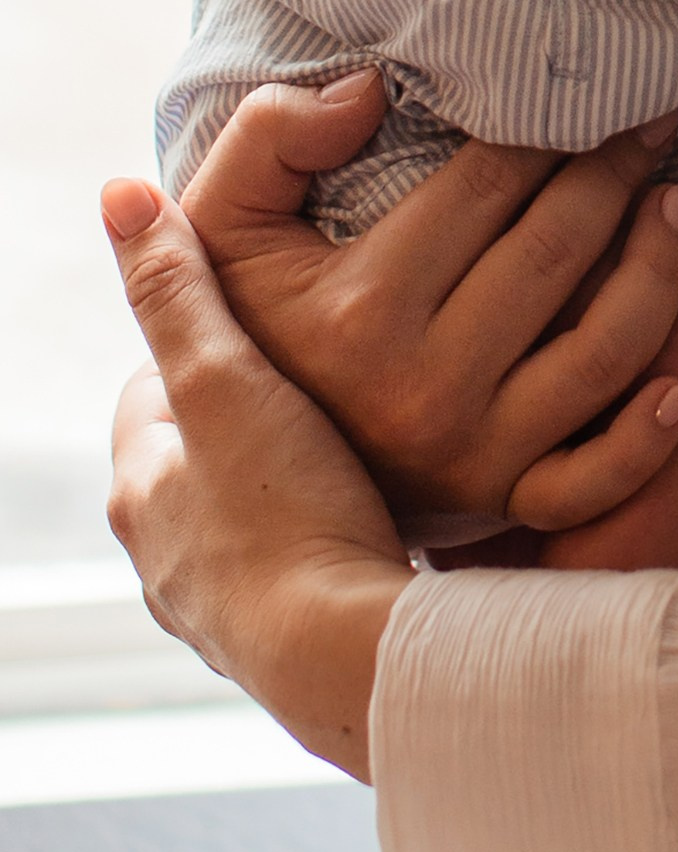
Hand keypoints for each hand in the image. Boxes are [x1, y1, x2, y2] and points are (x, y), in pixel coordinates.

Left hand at [103, 177, 412, 777]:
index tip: (263, 316)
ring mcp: (225, 609)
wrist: (348, 657)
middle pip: (203, 460)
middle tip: (323, 378)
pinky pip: (300, 569)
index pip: (155, 392)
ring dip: (292, 485)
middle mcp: (167, 559)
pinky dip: (328, 538)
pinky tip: (383, 521)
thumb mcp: (225, 381)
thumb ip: (181, 291)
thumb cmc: (281, 516)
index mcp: (141, 491)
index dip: (205, 345)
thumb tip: (119, 194)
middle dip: (250, 422)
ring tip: (361, 444)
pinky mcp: (287, 645)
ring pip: (250, 520)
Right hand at [176, 73, 677, 533]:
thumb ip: (270, 137)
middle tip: (652, 126)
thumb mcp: (223, 224)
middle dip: (615, 176)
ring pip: (601, 353)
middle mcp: (424, 385)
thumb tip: (372, 89)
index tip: (591, 92)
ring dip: (659, 271)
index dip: (548, 129)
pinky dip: (646, 440)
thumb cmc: (251, 321)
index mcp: (362, 308)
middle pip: (555, 255)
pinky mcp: (500, 502)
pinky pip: (592, 481)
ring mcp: (471, 452)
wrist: (240, 461)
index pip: (488, 189)